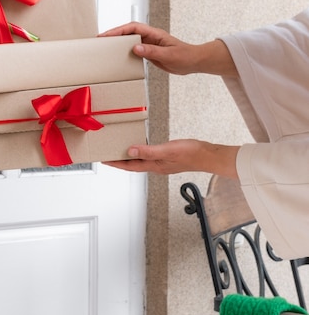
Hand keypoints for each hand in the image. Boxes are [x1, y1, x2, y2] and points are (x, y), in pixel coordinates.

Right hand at [100, 22, 198, 74]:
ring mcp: (149, 44)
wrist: (193, 62)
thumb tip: (135, 48)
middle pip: (128, 32)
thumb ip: (151, 51)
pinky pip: (134, 49)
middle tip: (101, 40)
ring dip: (118, 43)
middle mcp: (150, 37)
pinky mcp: (149, 52)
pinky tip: (119, 56)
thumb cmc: (185, 56)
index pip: (133, 28)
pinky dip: (125, 51)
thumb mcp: (168, 55)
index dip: (118, 30)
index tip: (107, 35)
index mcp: (154, 33)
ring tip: (107, 47)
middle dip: (114, 34)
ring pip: (130, 40)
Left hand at [102, 139, 238, 178]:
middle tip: (108, 156)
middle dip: (120, 161)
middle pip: (133, 165)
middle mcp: (156, 166)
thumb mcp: (168, 150)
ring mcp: (162, 163)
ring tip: (120, 151)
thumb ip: (148, 151)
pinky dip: (141, 153)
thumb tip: (130, 151)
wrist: (210, 156)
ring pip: (141, 161)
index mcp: (154, 166)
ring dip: (130, 157)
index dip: (116, 163)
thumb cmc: (192, 153)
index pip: (130, 166)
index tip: (104, 160)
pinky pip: (149, 157)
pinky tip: (141, 148)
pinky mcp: (168, 159)